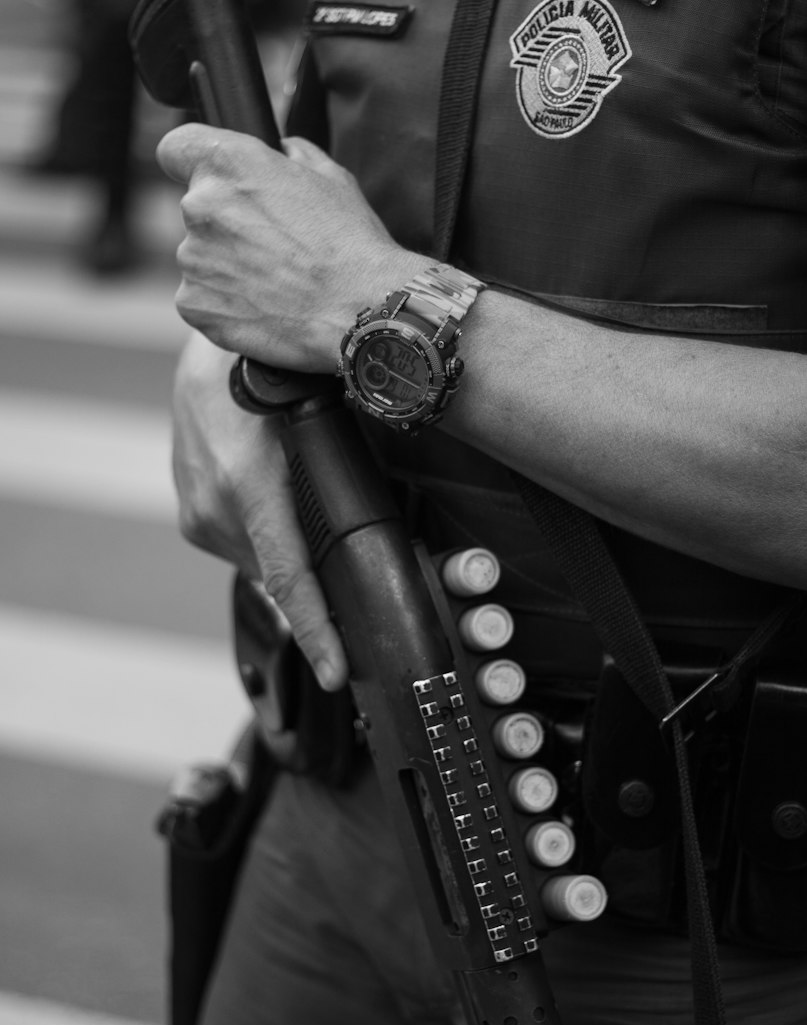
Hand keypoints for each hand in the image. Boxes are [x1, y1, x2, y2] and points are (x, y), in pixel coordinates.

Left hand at [155, 125, 423, 368]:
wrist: (362, 311)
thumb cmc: (351, 244)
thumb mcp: (331, 177)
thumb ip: (291, 155)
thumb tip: (281, 152)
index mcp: (227, 162)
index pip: (175, 148)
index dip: (192, 164)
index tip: (214, 183)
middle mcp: (200, 206)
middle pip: (198, 210)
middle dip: (227, 225)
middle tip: (273, 248)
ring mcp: (193, 259)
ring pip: (201, 258)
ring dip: (228, 267)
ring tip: (276, 284)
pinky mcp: (196, 305)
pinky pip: (201, 300)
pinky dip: (225, 305)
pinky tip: (265, 308)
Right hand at [172, 331, 348, 689]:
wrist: (212, 351)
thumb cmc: (276, 374)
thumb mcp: (321, 417)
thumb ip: (348, 472)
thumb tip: (398, 518)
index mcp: (250, 487)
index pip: (288, 580)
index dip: (316, 633)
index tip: (336, 673)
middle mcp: (215, 506)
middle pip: (282, 575)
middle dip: (319, 584)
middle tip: (356, 570)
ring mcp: (197, 511)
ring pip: (262, 563)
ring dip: (291, 554)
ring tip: (308, 510)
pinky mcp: (190, 511)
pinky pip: (242, 545)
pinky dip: (268, 538)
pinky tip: (282, 507)